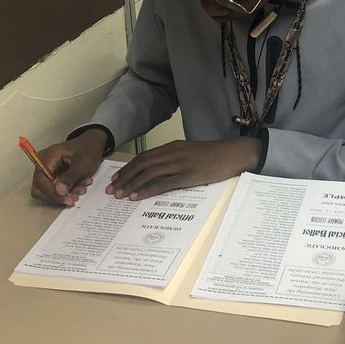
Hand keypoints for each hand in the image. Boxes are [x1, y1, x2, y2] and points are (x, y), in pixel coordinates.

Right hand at [31, 128, 107, 206]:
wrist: (93, 143)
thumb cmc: (88, 148)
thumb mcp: (83, 162)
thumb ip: (70, 176)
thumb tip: (59, 191)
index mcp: (48, 156)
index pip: (41, 180)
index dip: (51, 193)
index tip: (66, 199)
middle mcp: (43, 164)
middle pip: (40, 188)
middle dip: (58, 195)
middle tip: (75, 196)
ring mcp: (47, 170)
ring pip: (49, 191)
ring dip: (66, 194)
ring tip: (82, 187)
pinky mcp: (53, 176)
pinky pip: (56, 189)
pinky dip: (68, 191)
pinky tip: (80, 185)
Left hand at [106, 139, 261, 201]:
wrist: (233, 154)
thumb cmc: (214, 155)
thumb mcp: (191, 153)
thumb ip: (175, 159)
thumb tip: (160, 171)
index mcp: (173, 147)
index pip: (144, 156)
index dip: (128, 168)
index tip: (116, 178)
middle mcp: (173, 153)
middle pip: (142, 164)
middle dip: (124, 176)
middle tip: (111, 188)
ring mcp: (179, 164)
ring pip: (148, 173)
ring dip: (131, 184)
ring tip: (119, 194)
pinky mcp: (187, 176)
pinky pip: (162, 183)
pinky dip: (146, 190)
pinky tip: (136, 196)